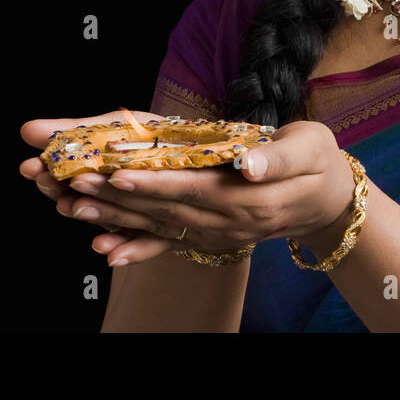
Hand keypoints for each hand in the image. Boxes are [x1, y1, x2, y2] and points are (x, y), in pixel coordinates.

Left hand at [29, 118, 355, 266]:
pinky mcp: (211, 237)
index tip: (116, 174)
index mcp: (248, 197)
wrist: (328, 202)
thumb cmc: (318, 162)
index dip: (152, 183)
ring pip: (158, 226)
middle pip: (163, 209)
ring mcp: (217, 234)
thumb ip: (278, 157)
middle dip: (115, 198)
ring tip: (70, 205)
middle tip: (72, 183)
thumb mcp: (310, 148)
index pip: (190, 188)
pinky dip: (137, 249)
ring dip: (114, 218)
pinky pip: (169, 244)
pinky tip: (106, 251)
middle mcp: (227, 222)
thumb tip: (249, 164)